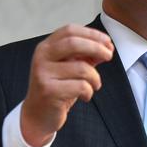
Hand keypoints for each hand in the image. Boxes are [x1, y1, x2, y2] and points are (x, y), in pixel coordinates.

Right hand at [20, 24, 113, 146]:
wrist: (37, 115)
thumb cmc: (56, 88)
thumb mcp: (71, 68)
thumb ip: (86, 56)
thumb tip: (107, 46)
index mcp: (46, 47)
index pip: (70, 30)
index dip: (91, 33)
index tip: (107, 41)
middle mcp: (42, 57)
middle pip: (74, 43)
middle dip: (97, 47)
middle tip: (109, 55)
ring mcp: (43, 73)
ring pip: (82, 68)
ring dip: (95, 78)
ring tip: (95, 85)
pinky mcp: (49, 91)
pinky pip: (80, 86)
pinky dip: (89, 91)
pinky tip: (85, 96)